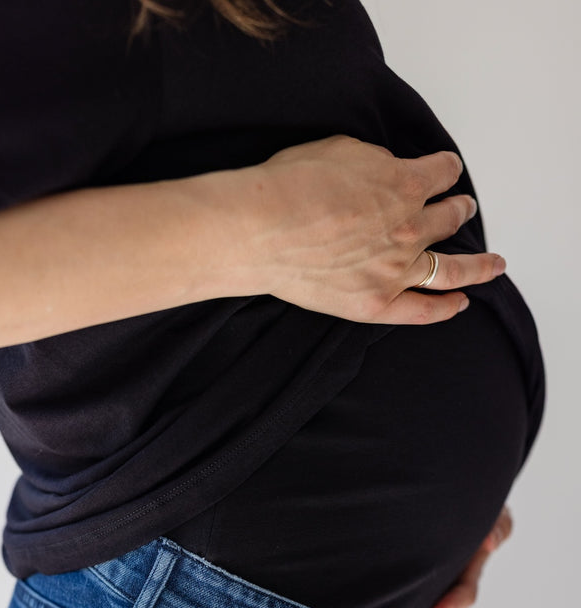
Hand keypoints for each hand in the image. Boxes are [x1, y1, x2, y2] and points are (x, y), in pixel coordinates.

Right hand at [241, 133, 505, 323]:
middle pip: (451, 217)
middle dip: (459, 209)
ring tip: (494, 264)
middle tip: (462, 209)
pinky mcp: (375, 303)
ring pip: (452, 268)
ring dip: (478, 264)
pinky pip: (422, 310)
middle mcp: (411, 228)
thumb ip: (377, 162)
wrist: (260, 228)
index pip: (443, 172)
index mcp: (406, 184)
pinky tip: (461, 304)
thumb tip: (388, 173)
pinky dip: (446, 308)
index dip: (445, 169)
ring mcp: (396, 270)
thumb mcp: (342, 148)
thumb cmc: (290, 184)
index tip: (444, 171)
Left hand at [403, 505, 513, 607]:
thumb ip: (496, 525)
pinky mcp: (411, 591)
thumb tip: (489, 542)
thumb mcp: (491, 512)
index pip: (463, 591)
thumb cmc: (471, 505)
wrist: (444, 498)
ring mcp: (430, 590)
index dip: (453, 602)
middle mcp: (449, 585)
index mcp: (467, 568)